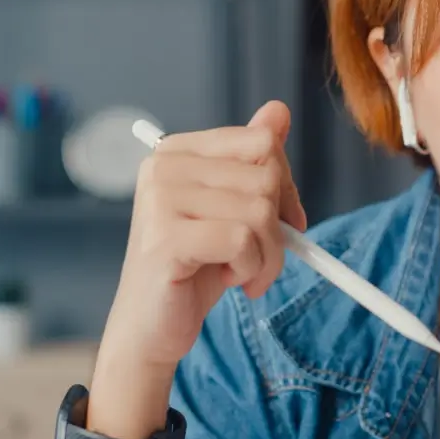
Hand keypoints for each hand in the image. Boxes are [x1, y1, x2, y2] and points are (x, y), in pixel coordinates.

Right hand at [86, 100, 306, 438]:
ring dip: (267, 256)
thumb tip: (278, 110)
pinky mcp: (165, 238)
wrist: (154, 328)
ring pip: (260, 212)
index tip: (277, 221)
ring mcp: (160, 200)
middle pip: (267, 177)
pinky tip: (228, 280)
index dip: (284, 186)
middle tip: (258, 257)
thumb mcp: (235, 208)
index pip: (263, 141)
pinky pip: (243, 241)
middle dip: (279, 227)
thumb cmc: (197, 267)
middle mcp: (164, 167)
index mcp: (178, 150)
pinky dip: (252, 269)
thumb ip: (253, 160)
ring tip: (241, 272)